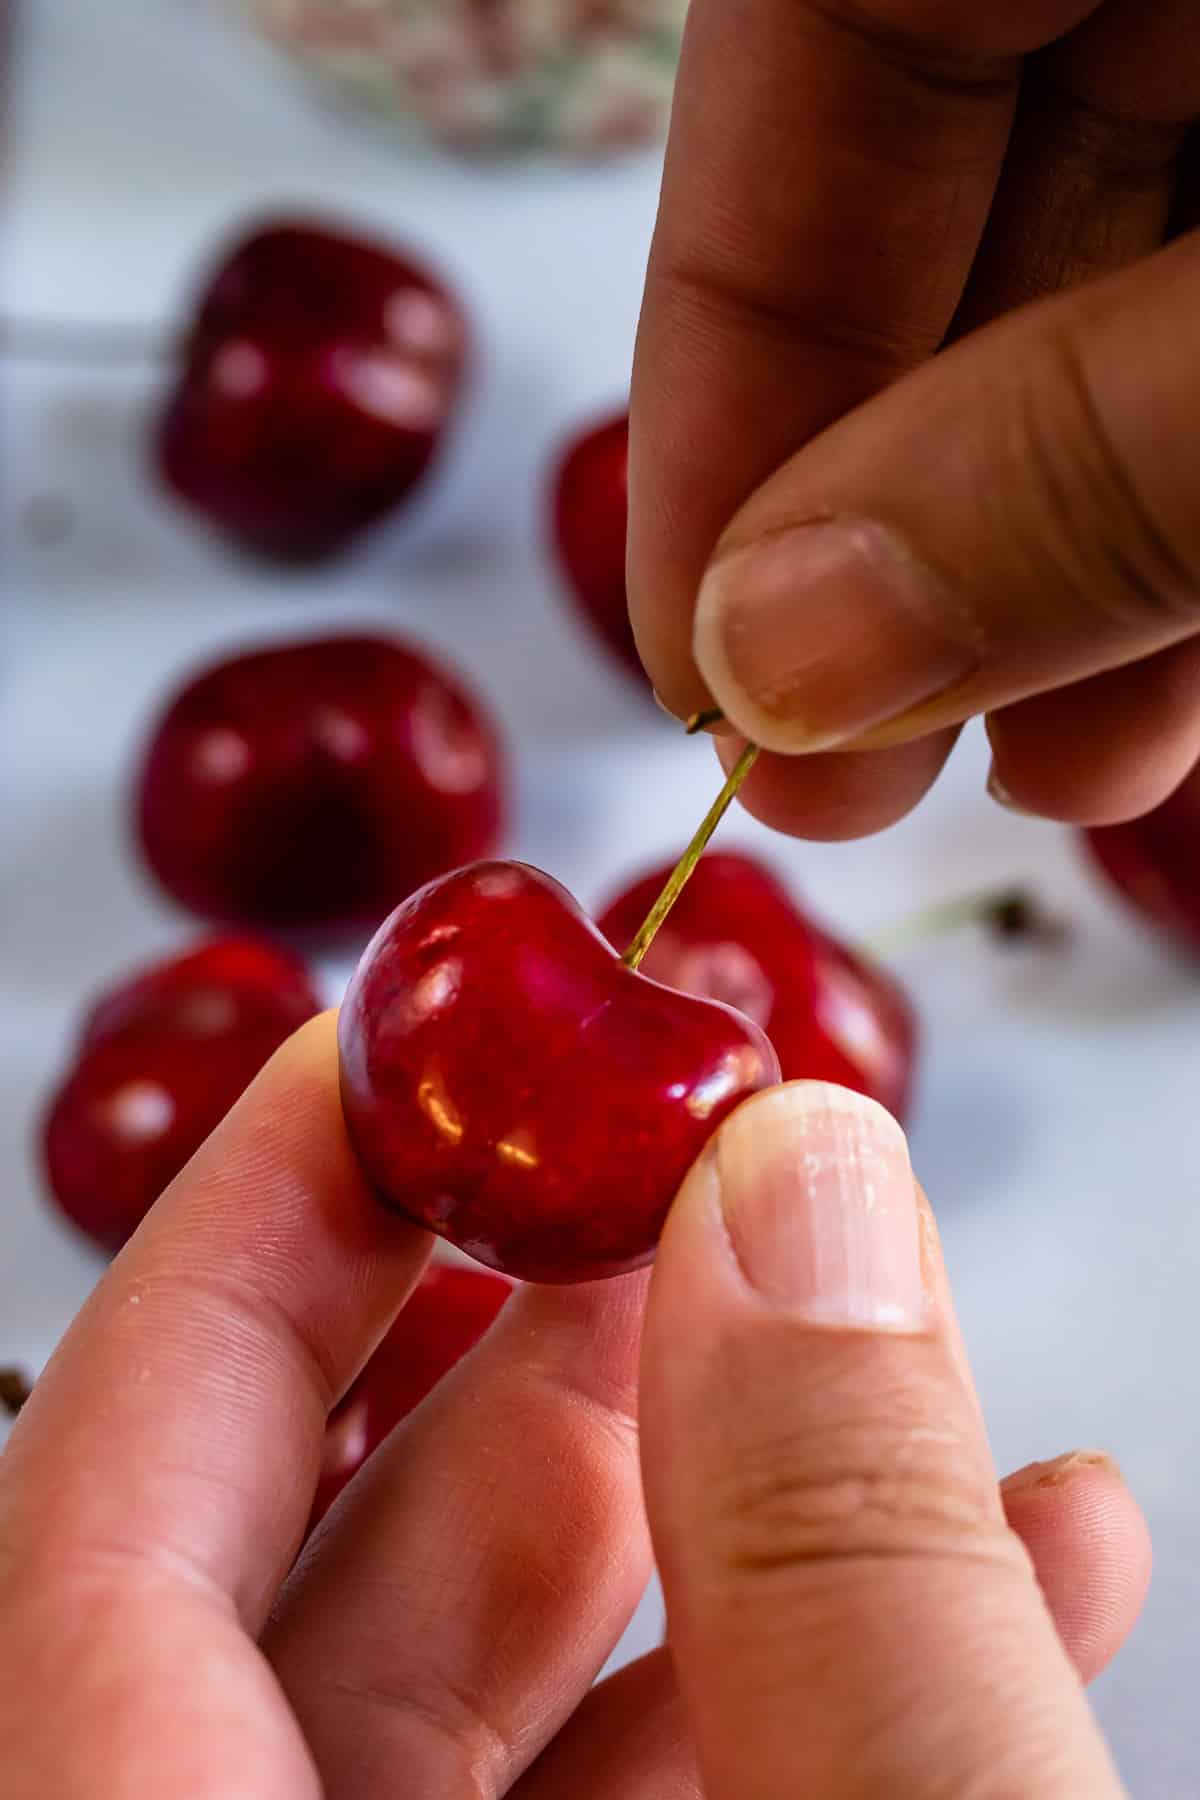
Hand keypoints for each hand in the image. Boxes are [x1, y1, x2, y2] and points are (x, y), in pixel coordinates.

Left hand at [0, 1019, 1148, 1796]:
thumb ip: (838, 1567)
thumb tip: (799, 1191)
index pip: (95, 1503)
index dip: (241, 1235)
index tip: (379, 1054)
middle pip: (306, 1591)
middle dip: (541, 1348)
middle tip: (676, 1172)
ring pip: (483, 1725)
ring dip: (725, 1517)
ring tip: (902, 1351)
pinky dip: (799, 1701)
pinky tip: (1011, 1578)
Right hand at [630, 0, 1199, 834]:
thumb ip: (1086, 454)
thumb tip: (782, 647)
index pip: (826, 28)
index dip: (724, 345)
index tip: (696, 648)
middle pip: (952, 157)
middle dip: (900, 490)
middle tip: (839, 764)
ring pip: (1113, 247)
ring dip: (1061, 524)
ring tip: (1035, 764)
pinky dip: (1186, 479)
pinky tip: (1150, 668)